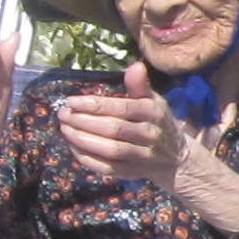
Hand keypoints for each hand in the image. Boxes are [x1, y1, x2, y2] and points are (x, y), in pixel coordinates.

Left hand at [54, 61, 187, 187]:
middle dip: (84, 121)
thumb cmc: (157, 122)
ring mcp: (142, 157)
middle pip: (113, 129)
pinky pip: (107, 168)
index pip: (122, 108)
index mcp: (154, 113)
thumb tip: (135, 65)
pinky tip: (73, 146)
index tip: (71, 101)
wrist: (175, 158)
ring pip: (110, 150)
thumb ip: (140, 85)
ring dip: (83, 140)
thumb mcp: (153, 100)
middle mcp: (150, 135)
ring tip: (64, 129)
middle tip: (63, 114)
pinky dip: (87, 158)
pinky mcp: (132, 173)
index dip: (95, 105)